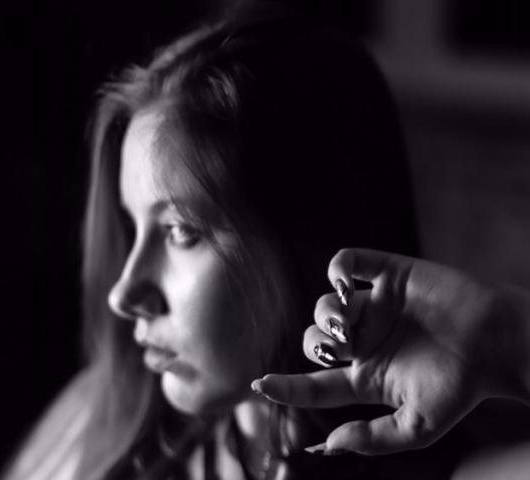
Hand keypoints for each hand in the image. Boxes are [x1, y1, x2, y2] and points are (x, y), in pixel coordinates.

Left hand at [252, 248, 529, 454]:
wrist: (498, 343)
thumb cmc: (462, 386)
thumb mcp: (418, 426)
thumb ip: (373, 439)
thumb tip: (327, 445)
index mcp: (366, 376)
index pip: (314, 384)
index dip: (285, 387)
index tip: (258, 385)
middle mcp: (363, 340)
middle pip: (313, 339)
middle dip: (315, 342)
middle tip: (339, 345)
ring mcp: (374, 306)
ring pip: (324, 303)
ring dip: (326, 312)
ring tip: (349, 319)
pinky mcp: (389, 274)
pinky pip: (348, 262)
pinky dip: (338, 268)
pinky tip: (343, 283)